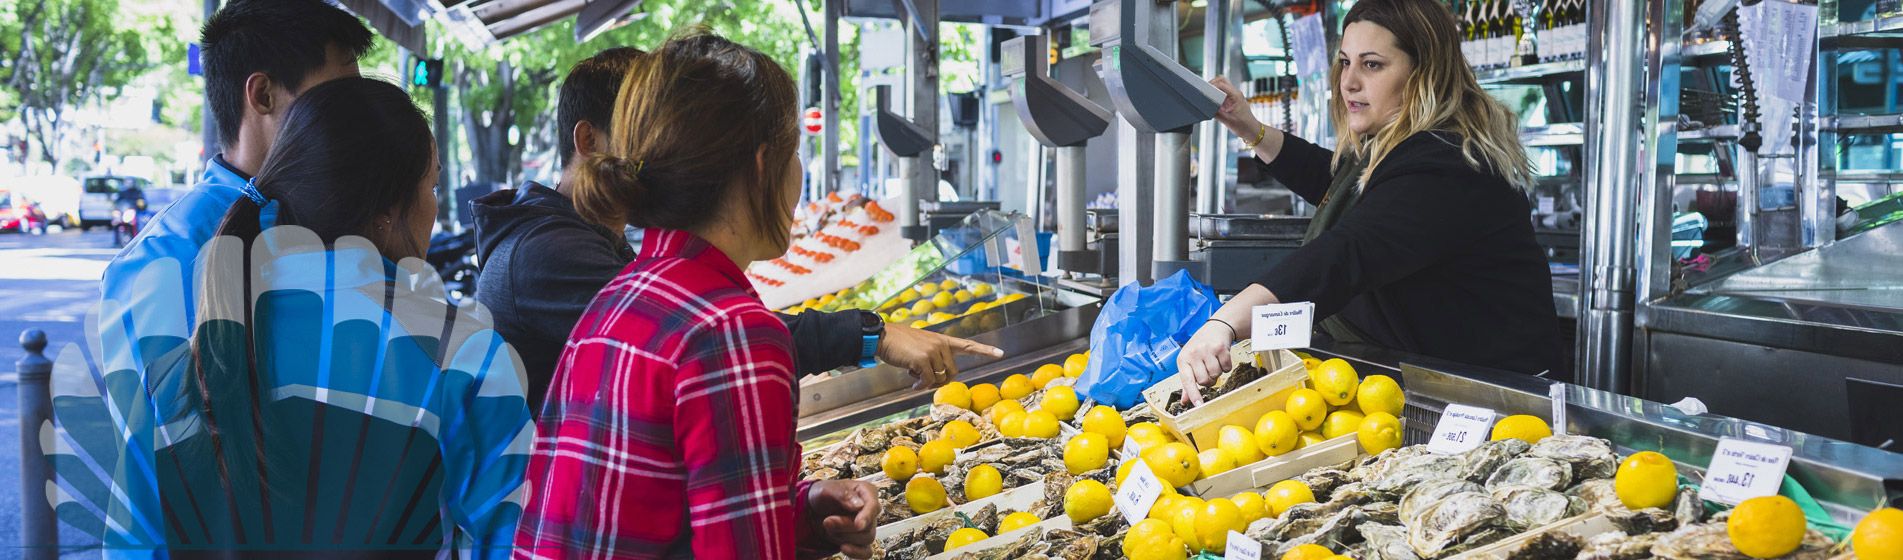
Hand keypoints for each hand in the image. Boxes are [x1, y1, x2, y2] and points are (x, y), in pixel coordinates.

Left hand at [807, 480, 879, 557]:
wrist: (813, 510)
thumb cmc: (823, 495)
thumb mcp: (827, 489)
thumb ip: (843, 494)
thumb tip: (859, 505)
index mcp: (866, 492)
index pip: (873, 506)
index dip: (866, 516)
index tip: (858, 524)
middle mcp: (870, 510)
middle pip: (867, 526)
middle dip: (844, 527)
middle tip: (827, 520)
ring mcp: (867, 526)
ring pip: (865, 539)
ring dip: (843, 536)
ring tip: (829, 526)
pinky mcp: (861, 541)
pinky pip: (866, 552)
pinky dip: (855, 552)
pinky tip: (843, 547)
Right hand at [877, 323, 1004, 388]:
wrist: (883, 337)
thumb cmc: (900, 344)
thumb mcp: (921, 348)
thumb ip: (933, 360)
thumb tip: (937, 381)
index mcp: (943, 340)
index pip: (968, 345)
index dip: (985, 350)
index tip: (1001, 353)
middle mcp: (941, 344)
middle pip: (952, 373)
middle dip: (940, 381)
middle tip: (923, 380)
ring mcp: (933, 351)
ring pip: (940, 378)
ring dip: (927, 383)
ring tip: (914, 377)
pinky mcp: (923, 359)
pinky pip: (928, 381)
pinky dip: (920, 386)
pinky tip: (912, 383)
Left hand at [1175, 320, 1236, 406]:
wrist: (1216, 328)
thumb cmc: (1200, 347)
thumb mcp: (1189, 362)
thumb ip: (1187, 383)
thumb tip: (1185, 401)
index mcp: (1183, 359)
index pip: (1187, 380)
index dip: (1193, 394)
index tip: (1198, 405)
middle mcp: (1193, 353)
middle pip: (1204, 381)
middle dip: (1209, 380)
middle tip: (1208, 370)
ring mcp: (1207, 349)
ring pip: (1216, 374)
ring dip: (1218, 372)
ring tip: (1214, 362)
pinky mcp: (1221, 347)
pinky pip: (1226, 368)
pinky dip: (1226, 366)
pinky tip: (1221, 358)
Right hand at [1209, 76, 1257, 132]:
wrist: (1251, 130)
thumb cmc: (1244, 125)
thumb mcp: (1228, 121)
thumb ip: (1216, 113)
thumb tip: (1206, 108)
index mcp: (1236, 96)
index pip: (1222, 84)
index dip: (1212, 86)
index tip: (1204, 91)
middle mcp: (1235, 93)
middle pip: (1222, 80)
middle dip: (1212, 83)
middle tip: (1204, 91)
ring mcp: (1233, 96)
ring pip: (1222, 86)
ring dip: (1214, 89)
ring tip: (1207, 96)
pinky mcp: (1231, 101)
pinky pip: (1222, 94)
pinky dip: (1215, 95)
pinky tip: (1212, 102)